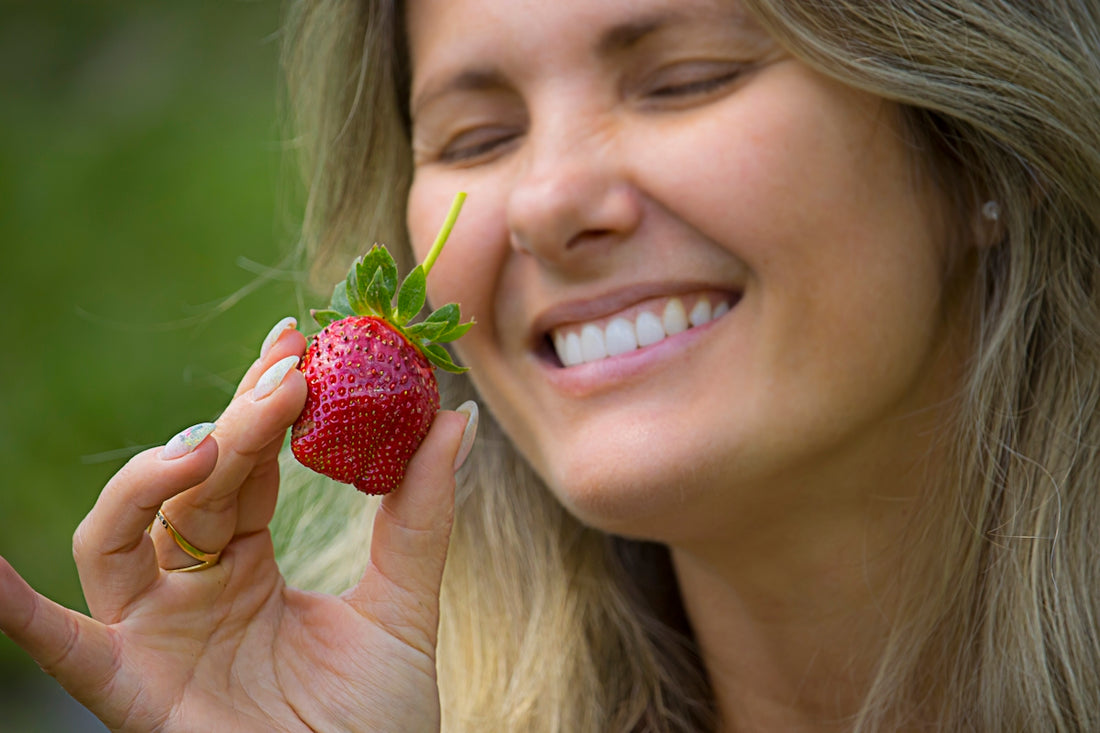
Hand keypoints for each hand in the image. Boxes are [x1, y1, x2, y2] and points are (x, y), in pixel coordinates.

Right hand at [0, 321, 472, 731]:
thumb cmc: (374, 722)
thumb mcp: (402, 608)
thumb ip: (421, 517)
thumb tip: (455, 419)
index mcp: (248, 566)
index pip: (244, 466)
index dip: (264, 405)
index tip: (300, 344)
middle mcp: (193, 590)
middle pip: (192, 487)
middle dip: (235, 423)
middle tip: (287, 371)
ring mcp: (159, 635)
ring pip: (118, 537)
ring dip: (149, 481)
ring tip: (211, 448)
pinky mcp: (134, 690)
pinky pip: (68, 647)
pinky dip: (19, 613)